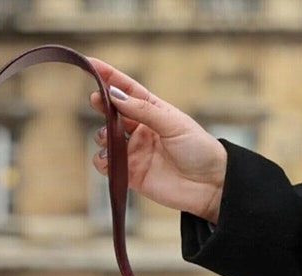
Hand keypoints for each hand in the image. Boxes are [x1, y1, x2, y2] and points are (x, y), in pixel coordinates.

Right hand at [89, 58, 226, 223]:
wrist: (209, 185)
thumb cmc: (199, 149)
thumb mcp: (174, 124)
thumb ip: (143, 111)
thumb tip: (115, 96)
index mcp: (154, 112)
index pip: (128, 90)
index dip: (109, 77)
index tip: (92, 65)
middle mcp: (141, 130)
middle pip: (112, 113)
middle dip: (101, 106)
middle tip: (95, 100)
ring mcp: (134, 152)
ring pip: (105, 139)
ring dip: (101, 135)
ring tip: (107, 137)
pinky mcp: (130, 174)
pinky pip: (107, 165)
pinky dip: (102, 161)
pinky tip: (109, 159)